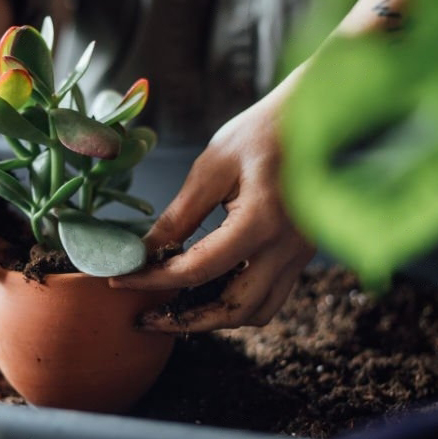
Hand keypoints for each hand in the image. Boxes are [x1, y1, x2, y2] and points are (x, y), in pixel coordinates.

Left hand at [110, 77, 314, 331]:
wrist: (315, 117)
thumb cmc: (261, 132)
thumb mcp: (212, 167)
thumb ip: (180, 216)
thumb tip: (143, 253)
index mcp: (262, 219)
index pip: (198, 269)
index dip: (155, 280)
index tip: (122, 281)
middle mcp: (286, 247)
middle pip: (234, 310)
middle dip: (186, 320)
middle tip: (146, 318)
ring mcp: (299, 256)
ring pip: (257, 313)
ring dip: (214, 319)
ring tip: (174, 311)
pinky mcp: (300, 256)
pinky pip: (270, 297)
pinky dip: (236, 304)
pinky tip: (206, 291)